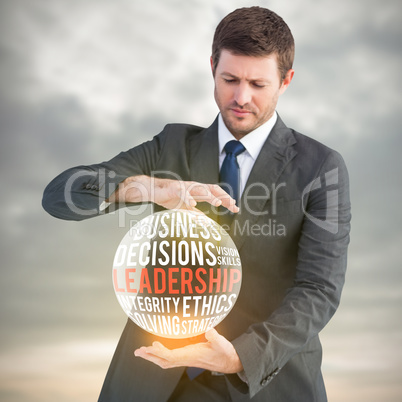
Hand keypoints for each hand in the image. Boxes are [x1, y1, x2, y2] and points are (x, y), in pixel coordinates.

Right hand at [107, 175, 238, 212]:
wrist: (151, 190)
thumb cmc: (169, 197)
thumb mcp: (185, 208)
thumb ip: (196, 214)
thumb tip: (207, 222)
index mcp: (197, 191)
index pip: (215, 193)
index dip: (226, 199)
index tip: (235, 208)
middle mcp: (193, 187)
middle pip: (212, 189)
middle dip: (223, 196)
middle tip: (232, 205)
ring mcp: (183, 187)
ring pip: (199, 189)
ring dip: (209, 195)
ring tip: (217, 203)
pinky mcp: (173, 189)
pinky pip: (182, 193)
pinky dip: (188, 198)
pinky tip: (193, 205)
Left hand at [134, 328, 242, 373]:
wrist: (230, 362)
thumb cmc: (225, 353)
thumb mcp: (222, 343)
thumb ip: (215, 336)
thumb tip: (208, 329)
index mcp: (192, 356)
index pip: (172, 356)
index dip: (161, 352)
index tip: (151, 346)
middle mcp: (187, 359)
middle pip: (164, 361)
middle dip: (151, 357)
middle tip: (138, 351)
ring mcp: (186, 358)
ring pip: (166, 361)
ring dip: (153, 356)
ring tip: (142, 351)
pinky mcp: (188, 355)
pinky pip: (171, 358)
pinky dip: (161, 353)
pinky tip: (157, 347)